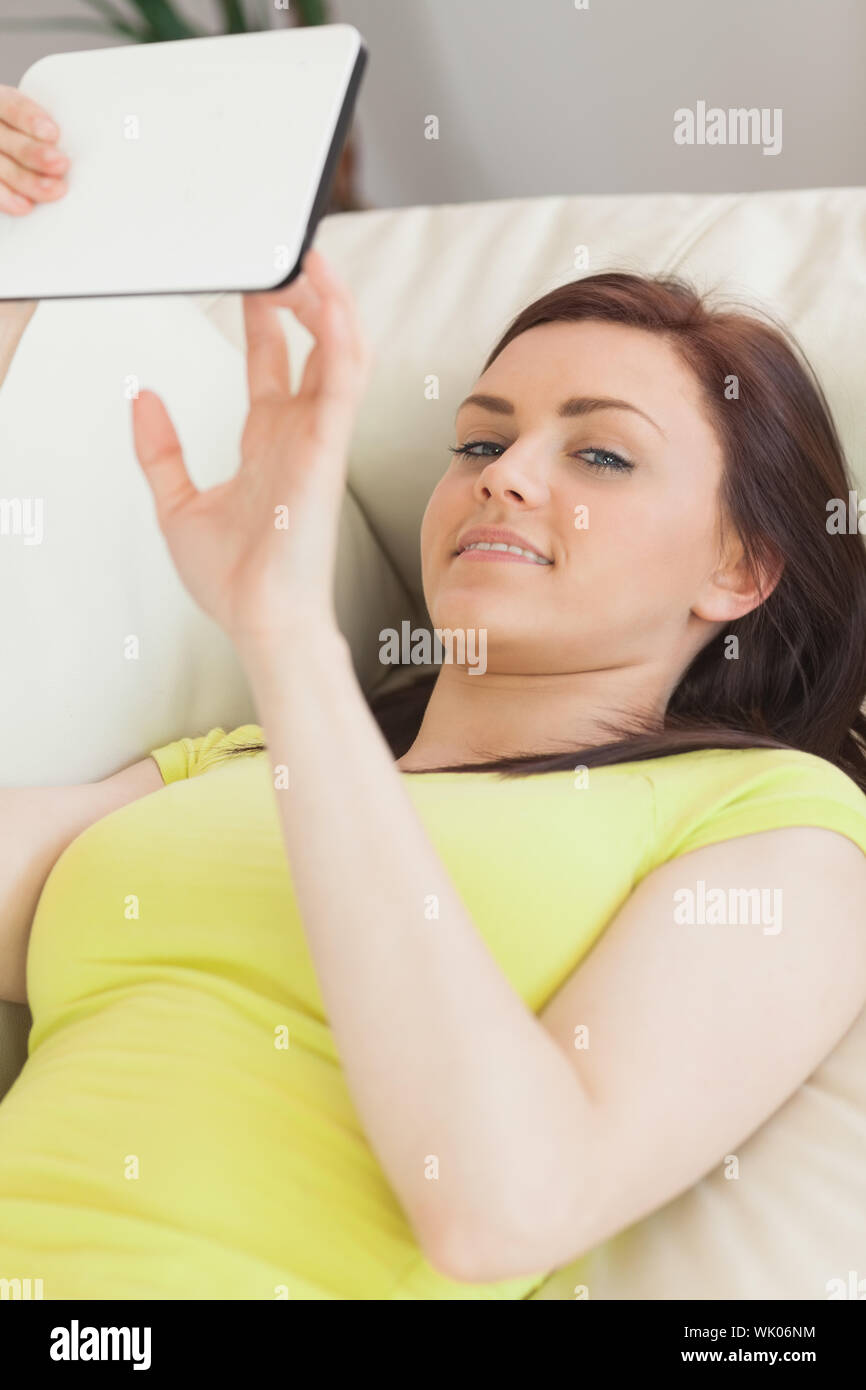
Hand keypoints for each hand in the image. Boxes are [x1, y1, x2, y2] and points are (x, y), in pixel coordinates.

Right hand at [0, 85, 68, 214]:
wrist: (13, 155)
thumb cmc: (34, 140)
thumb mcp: (36, 127)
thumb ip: (49, 134)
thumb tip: (83, 146)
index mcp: (0, 104)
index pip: (11, 106)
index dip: (29, 119)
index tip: (53, 134)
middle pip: (6, 139)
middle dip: (34, 153)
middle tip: (62, 165)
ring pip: (1, 167)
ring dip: (28, 181)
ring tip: (55, 190)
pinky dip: (7, 199)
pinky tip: (26, 207)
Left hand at [131, 247, 371, 654]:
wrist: (260, 621)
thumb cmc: (233, 580)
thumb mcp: (176, 505)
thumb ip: (160, 451)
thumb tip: (142, 399)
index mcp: (268, 442)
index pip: (272, 362)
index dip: (265, 316)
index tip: (254, 278)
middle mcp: (298, 433)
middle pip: (312, 345)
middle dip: (303, 295)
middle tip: (286, 252)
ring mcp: (318, 439)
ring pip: (340, 352)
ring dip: (331, 303)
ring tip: (312, 258)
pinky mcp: (329, 450)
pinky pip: (343, 383)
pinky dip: (341, 338)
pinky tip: (330, 299)